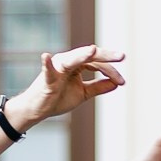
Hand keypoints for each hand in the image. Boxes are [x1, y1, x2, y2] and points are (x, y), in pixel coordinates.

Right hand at [7, 45, 125, 129]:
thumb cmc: (58, 98)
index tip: (122, 82)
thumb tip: (117, 83)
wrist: (38, 109)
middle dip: (106, 56)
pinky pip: (47, 70)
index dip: (111, 71)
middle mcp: (68, 61)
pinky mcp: (47, 78)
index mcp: (77, 64)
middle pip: (89, 56)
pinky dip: (47, 63)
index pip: (97, 63)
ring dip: (82, 55)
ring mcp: (57, 68)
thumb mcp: (83, 93)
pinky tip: (46, 56)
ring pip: (73, 59)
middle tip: (122, 56)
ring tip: (93, 50)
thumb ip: (99, 87)